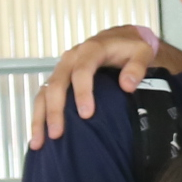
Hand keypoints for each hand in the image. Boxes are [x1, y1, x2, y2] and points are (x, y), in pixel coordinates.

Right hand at [28, 24, 161, 146]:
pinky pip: (44, 96)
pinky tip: (39, 136)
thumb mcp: (142, 52)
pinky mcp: (59, 79)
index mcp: (91, 49)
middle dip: (55, 110)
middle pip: (57, 84)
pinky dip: (40, 115)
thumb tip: (127, 85)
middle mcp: (71, 58)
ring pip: (45, 92)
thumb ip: (137, 67)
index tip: (87, 114)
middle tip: (57, 134)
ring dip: (40, 117)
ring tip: (39, 142)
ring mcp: (62, 69)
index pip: (82, 71)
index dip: (82, 92)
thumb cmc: (131, 48)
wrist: (121, 39)